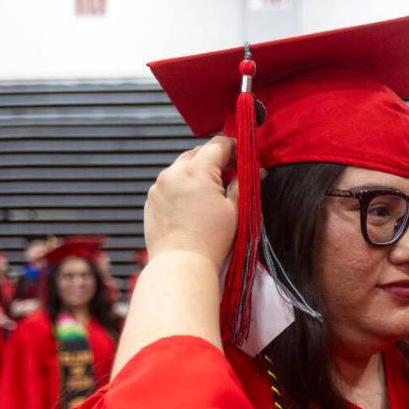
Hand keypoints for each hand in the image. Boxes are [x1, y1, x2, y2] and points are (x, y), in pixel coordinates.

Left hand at [144, 137, 237, 269]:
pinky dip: (182, 186)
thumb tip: (257, 171)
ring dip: (197, 172)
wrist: (181, 264)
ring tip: (211, 192)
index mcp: (197, 170)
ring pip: (181, 167)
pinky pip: (169, 183)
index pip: (218, 144)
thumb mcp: (236, 210)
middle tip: (231, 174)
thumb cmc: (212, 240)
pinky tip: (193, 205)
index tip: (243, 157)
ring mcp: (159, 185)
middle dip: (215, 159)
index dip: (234, 148)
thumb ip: (245, 184)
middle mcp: (173, 172)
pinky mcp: (151, 199)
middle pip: (198, 152)